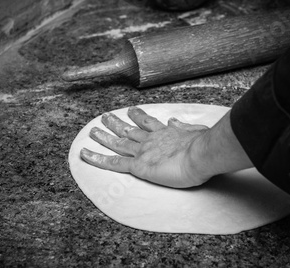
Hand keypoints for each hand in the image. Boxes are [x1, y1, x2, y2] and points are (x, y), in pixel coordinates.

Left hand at [80, 106, 210, 187]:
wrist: (201, 154)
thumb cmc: (203, 146)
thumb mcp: (196, 131)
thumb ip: (184, 127)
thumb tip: (173, 121)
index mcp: (166, 133)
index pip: (148, 124)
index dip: (138, 117)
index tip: (131, 111)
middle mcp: (151, 140)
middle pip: (129, 130)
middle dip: (117, 124)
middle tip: (106, 117)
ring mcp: (142, 152)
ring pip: (118, 143)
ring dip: (104, 136)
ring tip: (94, 130)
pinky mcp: (138, 165)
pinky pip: (113, 162)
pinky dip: (97, 158)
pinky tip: (85, 154)